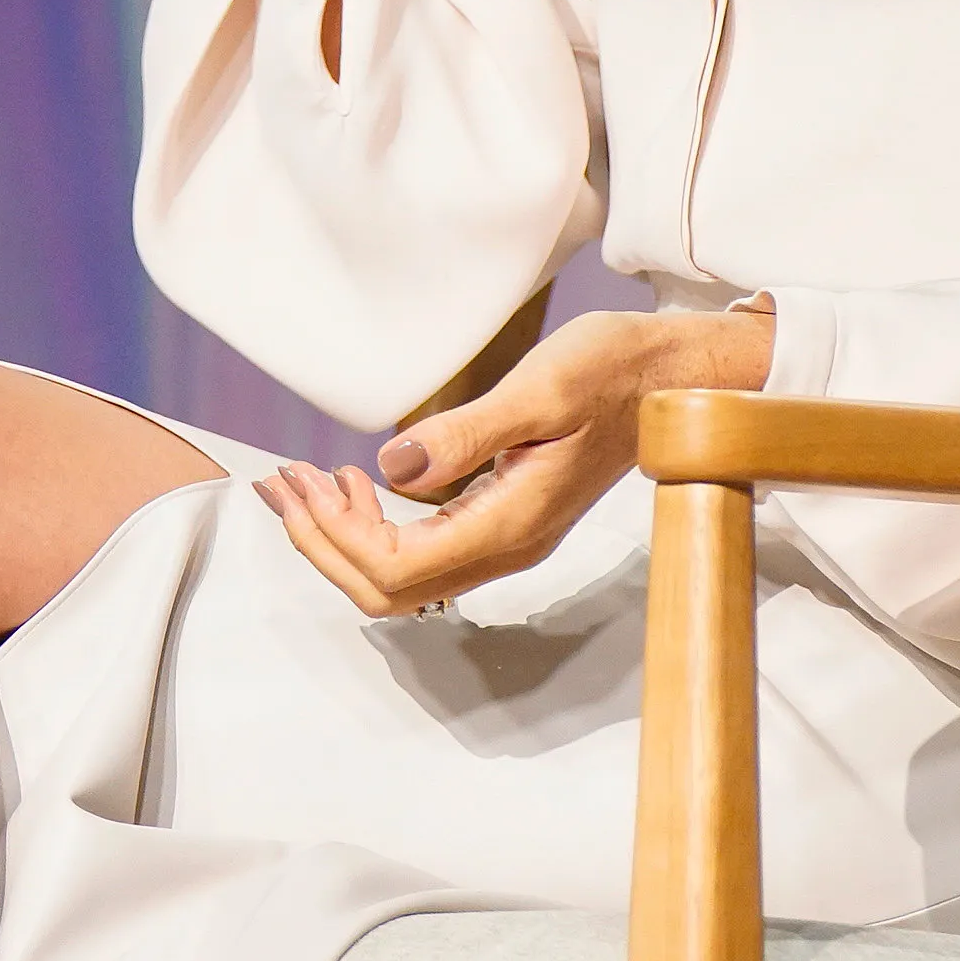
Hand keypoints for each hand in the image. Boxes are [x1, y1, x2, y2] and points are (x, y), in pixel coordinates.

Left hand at [251, 308, 773, 615]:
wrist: (679, 377)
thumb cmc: (614, 370)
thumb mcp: (539, 388)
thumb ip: (465, 435)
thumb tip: (390, 470)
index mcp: (510, 523)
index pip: (395, 569)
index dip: (333, 539)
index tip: (296, 482)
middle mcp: (506, 545)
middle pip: (389, 590)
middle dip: (322, 544)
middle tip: (280, 484)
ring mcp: (508, 536)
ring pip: (402, 575)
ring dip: (342, 536)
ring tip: (302, 481)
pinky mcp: (507, 516)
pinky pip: (423, 548)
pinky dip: (374, 524)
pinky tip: (356, 482)